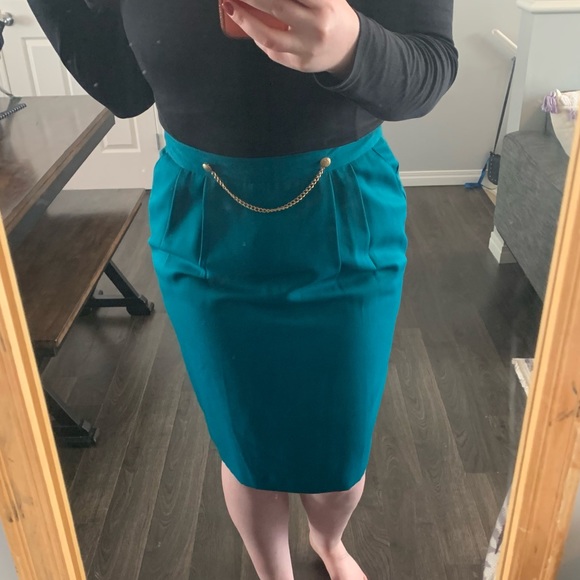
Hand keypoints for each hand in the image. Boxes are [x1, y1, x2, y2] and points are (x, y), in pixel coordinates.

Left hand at [222, 0, 359, 77]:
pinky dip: (258, 37)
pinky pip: (273, 50)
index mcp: (324, 4)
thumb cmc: (333, 13)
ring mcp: (306, 49)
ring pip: (269, 37)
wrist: (350, 48)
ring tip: (230, 8)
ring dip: (245, 21)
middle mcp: (316, 27)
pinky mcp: (300, 64)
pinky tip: (249, 26)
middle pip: (277, 8)